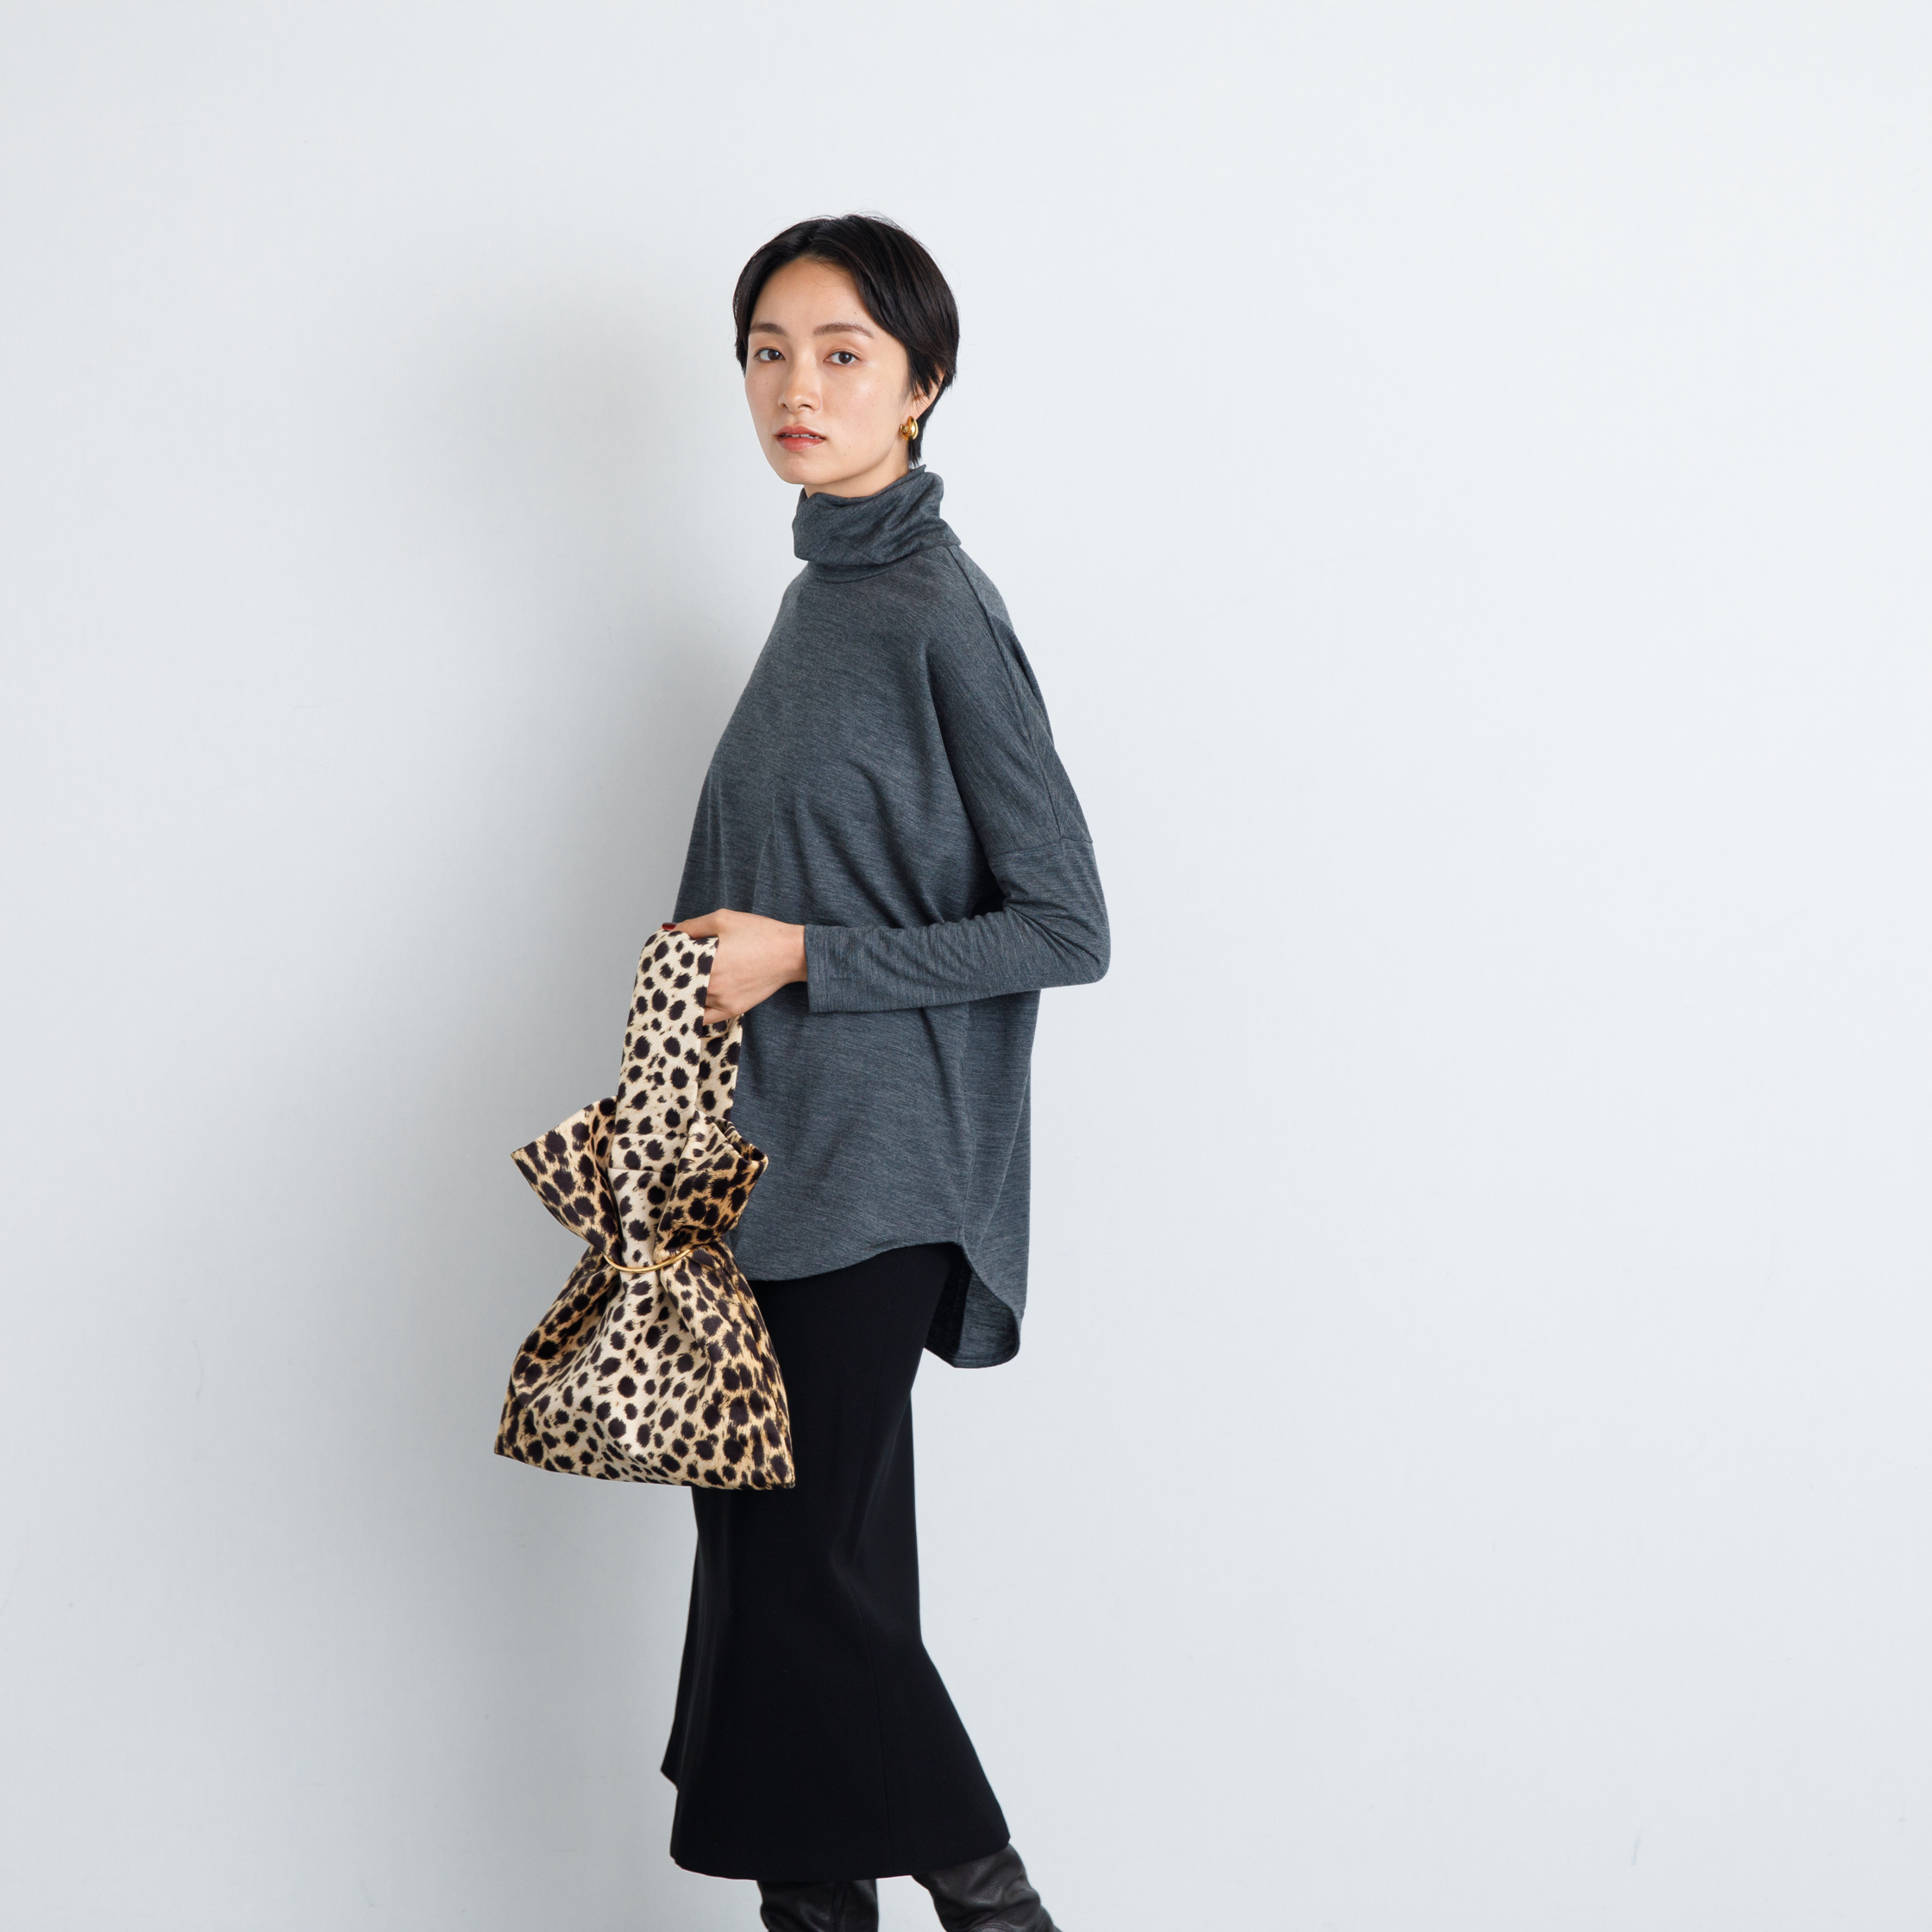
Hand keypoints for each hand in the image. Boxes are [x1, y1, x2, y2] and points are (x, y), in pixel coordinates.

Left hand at [669, 909, 806, 1026]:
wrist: (791, 953)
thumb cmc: (760, 933)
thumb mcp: (723, 919)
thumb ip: (692, 926)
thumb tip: (670, 933)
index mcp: (705, 961)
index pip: (670, 966)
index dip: (660, 962)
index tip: (656, 958)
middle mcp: (711, 985)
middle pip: (676, 986)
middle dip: (669, 979)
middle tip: (660, 973)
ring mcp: (721, 1001)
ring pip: (688, 1002)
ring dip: (680, 994)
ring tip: (673, 987)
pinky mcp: (732, 1010)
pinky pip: (703, 1019)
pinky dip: (693, 1013)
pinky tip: (688, 1004)